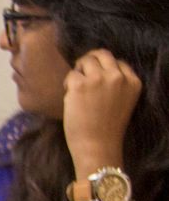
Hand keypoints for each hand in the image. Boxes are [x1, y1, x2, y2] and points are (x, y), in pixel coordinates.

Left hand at [63, 49, 140, 172]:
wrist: (98, 145)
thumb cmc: (108, 128)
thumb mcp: (123, 101)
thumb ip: (117, 84)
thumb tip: (98, 70)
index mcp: (133, 81)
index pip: (118, 62)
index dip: (104, 67)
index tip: (97, 77)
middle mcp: (118, 77)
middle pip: (102, 55)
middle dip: (90, 61)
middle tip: (81, 71)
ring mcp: (99, 79)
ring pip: (85, 61)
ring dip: (78, 71)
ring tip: (75, 87)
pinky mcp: (80, 85)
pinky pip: (71, 75)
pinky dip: (68, 83)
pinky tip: (69, 95)